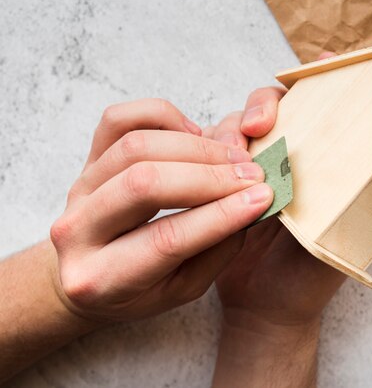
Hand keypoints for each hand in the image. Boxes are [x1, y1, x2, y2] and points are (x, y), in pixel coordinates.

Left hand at [49, 98, 272, 322]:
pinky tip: (195, 133)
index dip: (221, 214)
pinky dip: (162, 116)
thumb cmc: (141, 287)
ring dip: (196, 147)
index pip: (166, 239)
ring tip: (234, 159)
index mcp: (100, 278)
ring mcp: (78, 188)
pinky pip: (117, 120)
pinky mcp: (86, 159)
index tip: (262, 198)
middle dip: (210, 176)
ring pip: (135, 147)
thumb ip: (217, 250)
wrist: (91, 270)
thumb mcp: (183, 288)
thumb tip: (251, 204)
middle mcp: (77, 230)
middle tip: (253, 176)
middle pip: (145, 183)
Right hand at [210, 78, 345, 386]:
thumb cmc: (309, 280)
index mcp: (322, 166)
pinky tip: (206, 169)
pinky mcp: (220, 184)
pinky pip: (208, 154)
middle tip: (257, 127)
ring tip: (232, 159)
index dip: (316, 86)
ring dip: (230, 133)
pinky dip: (206, 153)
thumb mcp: (341, 241)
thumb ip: (356, 205)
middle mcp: (288, 160)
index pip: (321, 110)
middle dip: (262, 107)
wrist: (265, 311)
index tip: (313, 76)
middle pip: (273, 108)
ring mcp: (252, 170)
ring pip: (235, 127)